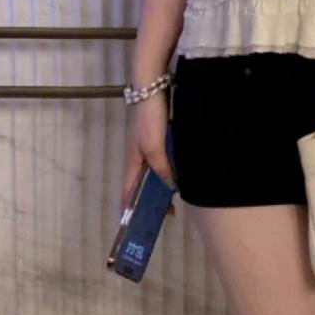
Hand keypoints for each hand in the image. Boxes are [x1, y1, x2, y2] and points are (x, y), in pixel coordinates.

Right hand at [119, 94, 177, 218]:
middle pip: (144, 184)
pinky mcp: (162, 137)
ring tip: (181, 197)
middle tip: (170, 214)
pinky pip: (167, 159)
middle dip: (152, 200)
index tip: (134, 228)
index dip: (128, 209)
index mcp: (132, 162)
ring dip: (165, 184)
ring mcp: (150, 146)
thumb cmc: (149, 119)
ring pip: (157, 172)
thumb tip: (172, 186)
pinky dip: (173, 168)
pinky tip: (186, 172)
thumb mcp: (153, 148)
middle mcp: (139, 156)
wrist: (153, 87)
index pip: (127, 192)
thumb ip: (161, 169)